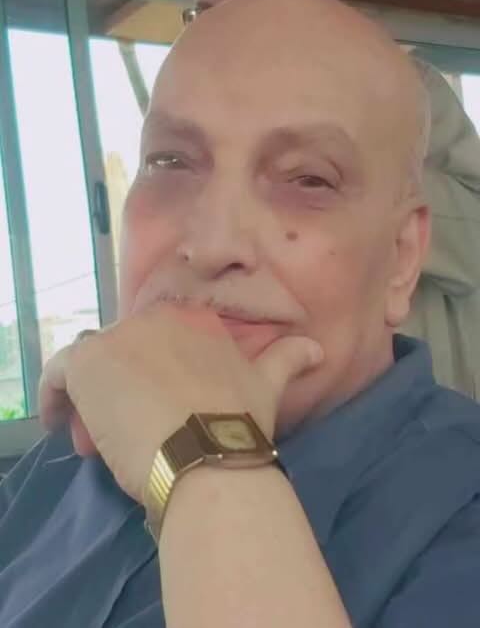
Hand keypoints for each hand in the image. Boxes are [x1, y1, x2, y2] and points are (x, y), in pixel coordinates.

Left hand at [38, 304, 321, 502]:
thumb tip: (317, 348)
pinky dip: (53, 395)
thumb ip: (288, 359)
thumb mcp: (267, 385)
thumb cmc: (238, 421)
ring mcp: (117, 338)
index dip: (150, 374)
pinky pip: (57, 374)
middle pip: (123, 352)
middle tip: (130, 429)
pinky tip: (58, 421)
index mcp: (189, 321)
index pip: (155, 340)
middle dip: (123, 386)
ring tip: (99, 436)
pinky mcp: (86, 364)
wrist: (208, 451)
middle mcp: (151, 320)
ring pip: (91, 364)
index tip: (154, 406)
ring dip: (92, 395)